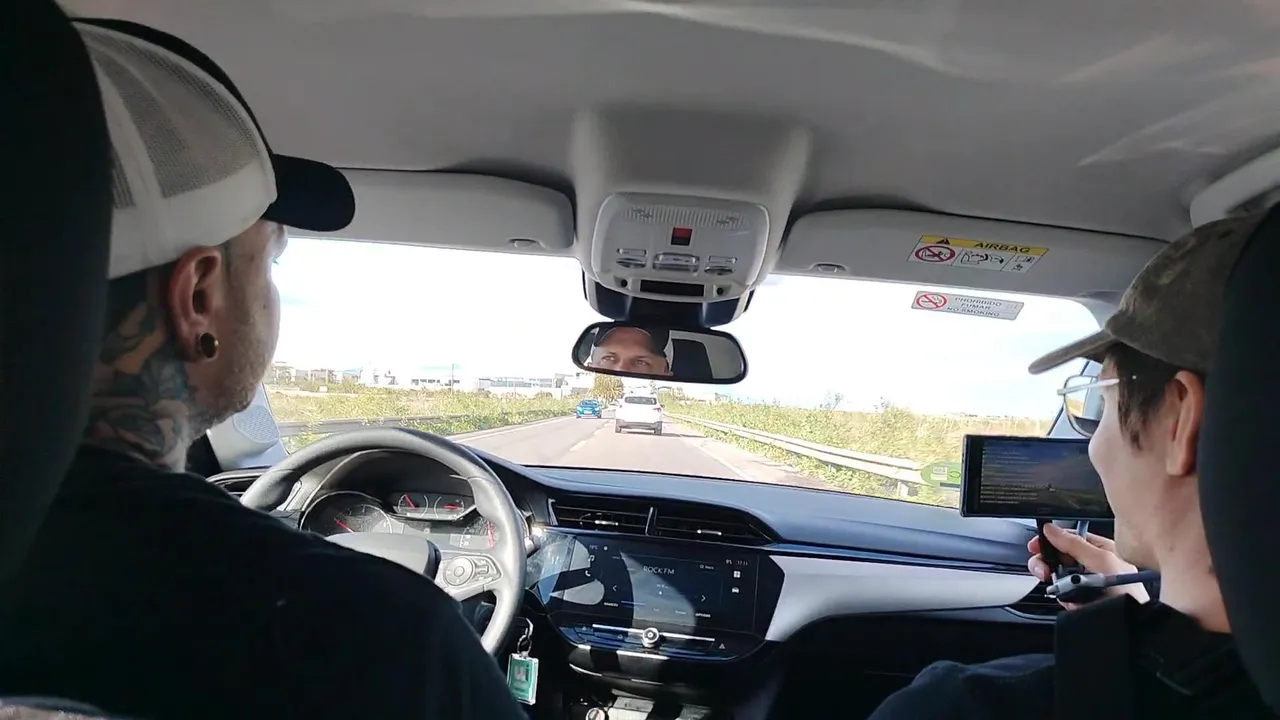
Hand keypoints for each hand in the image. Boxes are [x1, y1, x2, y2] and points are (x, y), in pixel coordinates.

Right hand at [1026, 523, 1149, 609]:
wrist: (1133, 623)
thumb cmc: (1129, 591)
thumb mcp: (1101, 560)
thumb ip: (1075, 544)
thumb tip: (1051, 530)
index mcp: (1101, 550)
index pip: (1069, 538)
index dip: (1051, 541)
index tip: (1035, 546)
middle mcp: (1094, 565)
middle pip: (1060, 557)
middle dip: (1048, 563)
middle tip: (1043, 570)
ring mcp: (1088, 583)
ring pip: (1059, 577)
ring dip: (1057, 584)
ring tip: (1064, 591)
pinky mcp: (1084, 600)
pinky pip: (1064, 595)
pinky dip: (1065, 599)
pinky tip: (1073, 602)